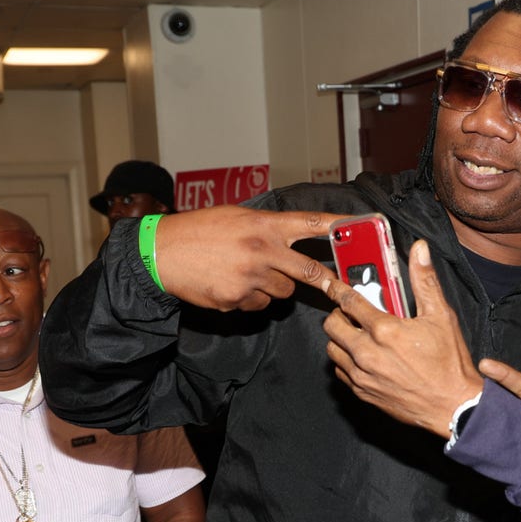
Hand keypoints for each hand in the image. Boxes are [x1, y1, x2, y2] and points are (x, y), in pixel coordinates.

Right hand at [153, 205, 335, 310]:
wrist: (160, 253)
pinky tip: (233, 286)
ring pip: (283, 292)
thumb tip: (292, 236)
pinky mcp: (238, 299)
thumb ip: (266, 227)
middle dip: (326, 281)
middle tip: (336, 286)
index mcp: (264, 225)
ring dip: (275, 287)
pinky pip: (259, 305)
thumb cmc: (199, 231)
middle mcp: (262, 250)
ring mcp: (251, 277)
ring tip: (250, 274)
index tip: (360, 227)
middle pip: (309, 271)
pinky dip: (252, 299)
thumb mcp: (236, 216)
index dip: (338, 225)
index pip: (310, 223)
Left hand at [321, 240, 482, 436]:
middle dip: (338, 314)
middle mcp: (367, 354)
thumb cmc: (449, 364)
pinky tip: (360, 356)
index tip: (332, 283)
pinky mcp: (363, 393)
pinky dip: (345, 361)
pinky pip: (340, 372)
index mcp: (384, 331)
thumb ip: (425, 281)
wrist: (453, 406)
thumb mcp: (441, 316)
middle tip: (350, 311)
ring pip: (332, 350)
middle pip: (332, 325)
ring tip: (355, 333)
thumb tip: (420, 250)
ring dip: (339, 338)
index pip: (349, 301)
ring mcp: (362, 376)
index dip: (337, 288)